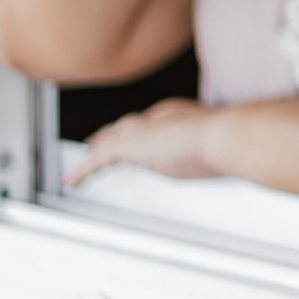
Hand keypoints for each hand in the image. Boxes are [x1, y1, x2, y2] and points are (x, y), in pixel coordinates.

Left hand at [66, 98, 222, 189]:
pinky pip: (99, 159)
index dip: (136, 131)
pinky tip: (72, 180)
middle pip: (126, 128)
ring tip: (80, 167)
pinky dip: (84, 170)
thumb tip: (212, 159)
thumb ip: (207, 149)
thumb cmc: (226, 142)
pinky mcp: (130, 146)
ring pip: (110, 141)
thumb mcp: (216, 145)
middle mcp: (157, 119)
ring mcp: (143, 131)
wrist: (220, 138)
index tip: (131, 138)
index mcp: (176, 117)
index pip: (149, 125)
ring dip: (95, 152)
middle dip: (110, 137)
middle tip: (96, 143)